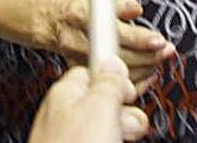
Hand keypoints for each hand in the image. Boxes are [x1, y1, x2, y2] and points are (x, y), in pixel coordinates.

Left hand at [28, 58, 149, 142]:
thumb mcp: (99, 106)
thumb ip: (109, 81)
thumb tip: (114, 62)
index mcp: (65, 94)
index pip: (93, 70)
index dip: (116, 78)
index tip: (132, 89)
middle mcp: (66, 118)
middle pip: (106, 104)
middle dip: (124, 114)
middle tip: (124, 126)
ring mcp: (72, 142)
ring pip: (109, 130)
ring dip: (123, 134)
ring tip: (120, 141)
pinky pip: (104, 142)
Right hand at [48, 0, 175, 93]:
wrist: (55, 22)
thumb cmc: (78, 7)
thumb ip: (120, 1)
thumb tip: (135, 9)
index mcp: (82, 16)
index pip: (116, 31)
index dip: (141, 39)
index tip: (158, 40)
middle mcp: (80, 41)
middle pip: (120, 56)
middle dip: (149, 55)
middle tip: (166, 50)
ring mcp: (80, 61)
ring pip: (116, 74)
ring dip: (144, 69)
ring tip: (158, 60)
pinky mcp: (84, 74)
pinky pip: (111, 86)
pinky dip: (132, 82)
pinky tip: (145, 74)